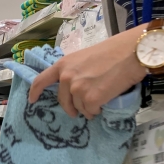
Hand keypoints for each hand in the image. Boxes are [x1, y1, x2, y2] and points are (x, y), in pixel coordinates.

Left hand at [28, 33, 145, 118]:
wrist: (131, 53)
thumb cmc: (112, 52)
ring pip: (78, 108)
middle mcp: (66, 78)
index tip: (32, 100)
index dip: (35, 92)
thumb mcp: (84, 58)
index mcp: (63, 65)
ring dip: (87, 108)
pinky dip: (97, 110)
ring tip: (99, 100)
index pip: (41, 80)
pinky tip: (104, 102)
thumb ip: (73, 71)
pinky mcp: (90, 99)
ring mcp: (77, 89)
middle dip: (70, 108)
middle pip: (62, 101)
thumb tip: (71, 87)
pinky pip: (90, 111)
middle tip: (78, 110)